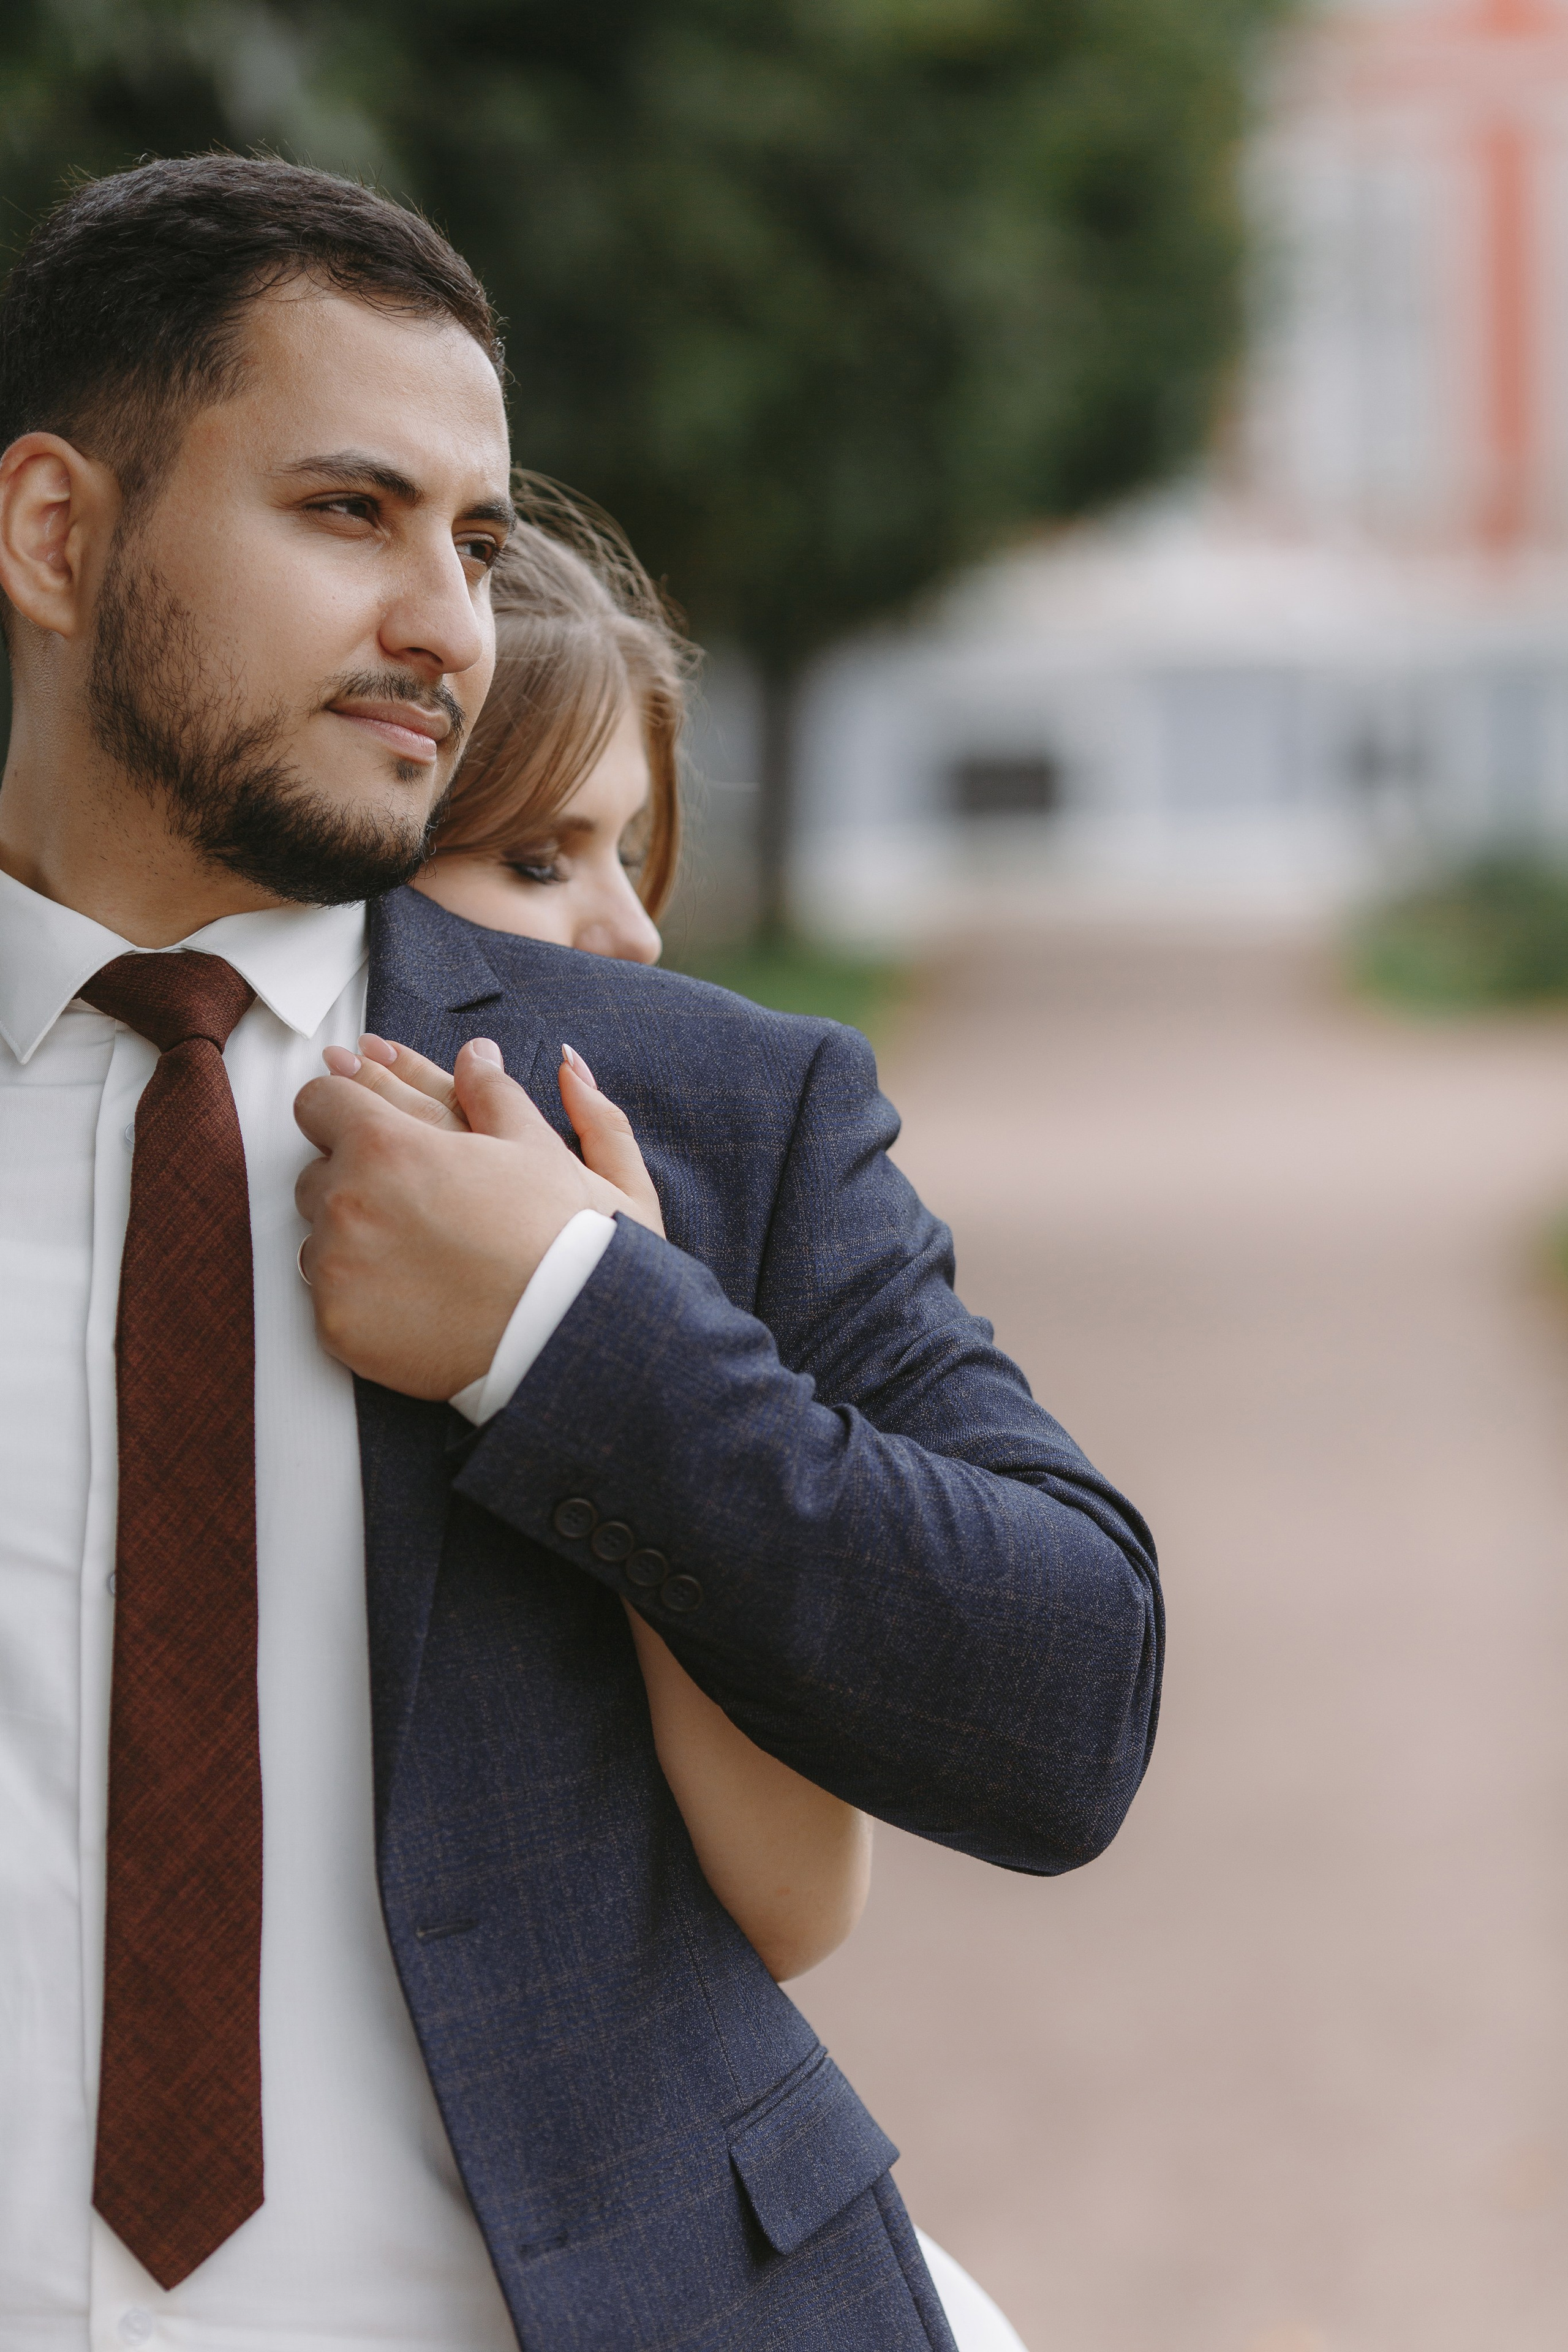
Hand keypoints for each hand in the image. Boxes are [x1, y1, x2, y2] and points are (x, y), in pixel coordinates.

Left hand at [294, 1036, 662, 1398]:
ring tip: (420, 1255)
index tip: (369, 1131)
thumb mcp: (542, 1147)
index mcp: (388, 1144)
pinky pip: (324, 1297)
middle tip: (416, 1205)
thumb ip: (497, 1092)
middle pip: (316, 1172)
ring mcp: (337, 1266)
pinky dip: (359, 1296)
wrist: (567, 1335)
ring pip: (316, 1236)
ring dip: (353, 1240)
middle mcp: (349, 1201)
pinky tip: (411, 1296)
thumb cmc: (562, 1242)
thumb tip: (477, 1054)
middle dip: (356, 1181)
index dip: (348, 1111)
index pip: (319, 1101)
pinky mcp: (337, 1324)